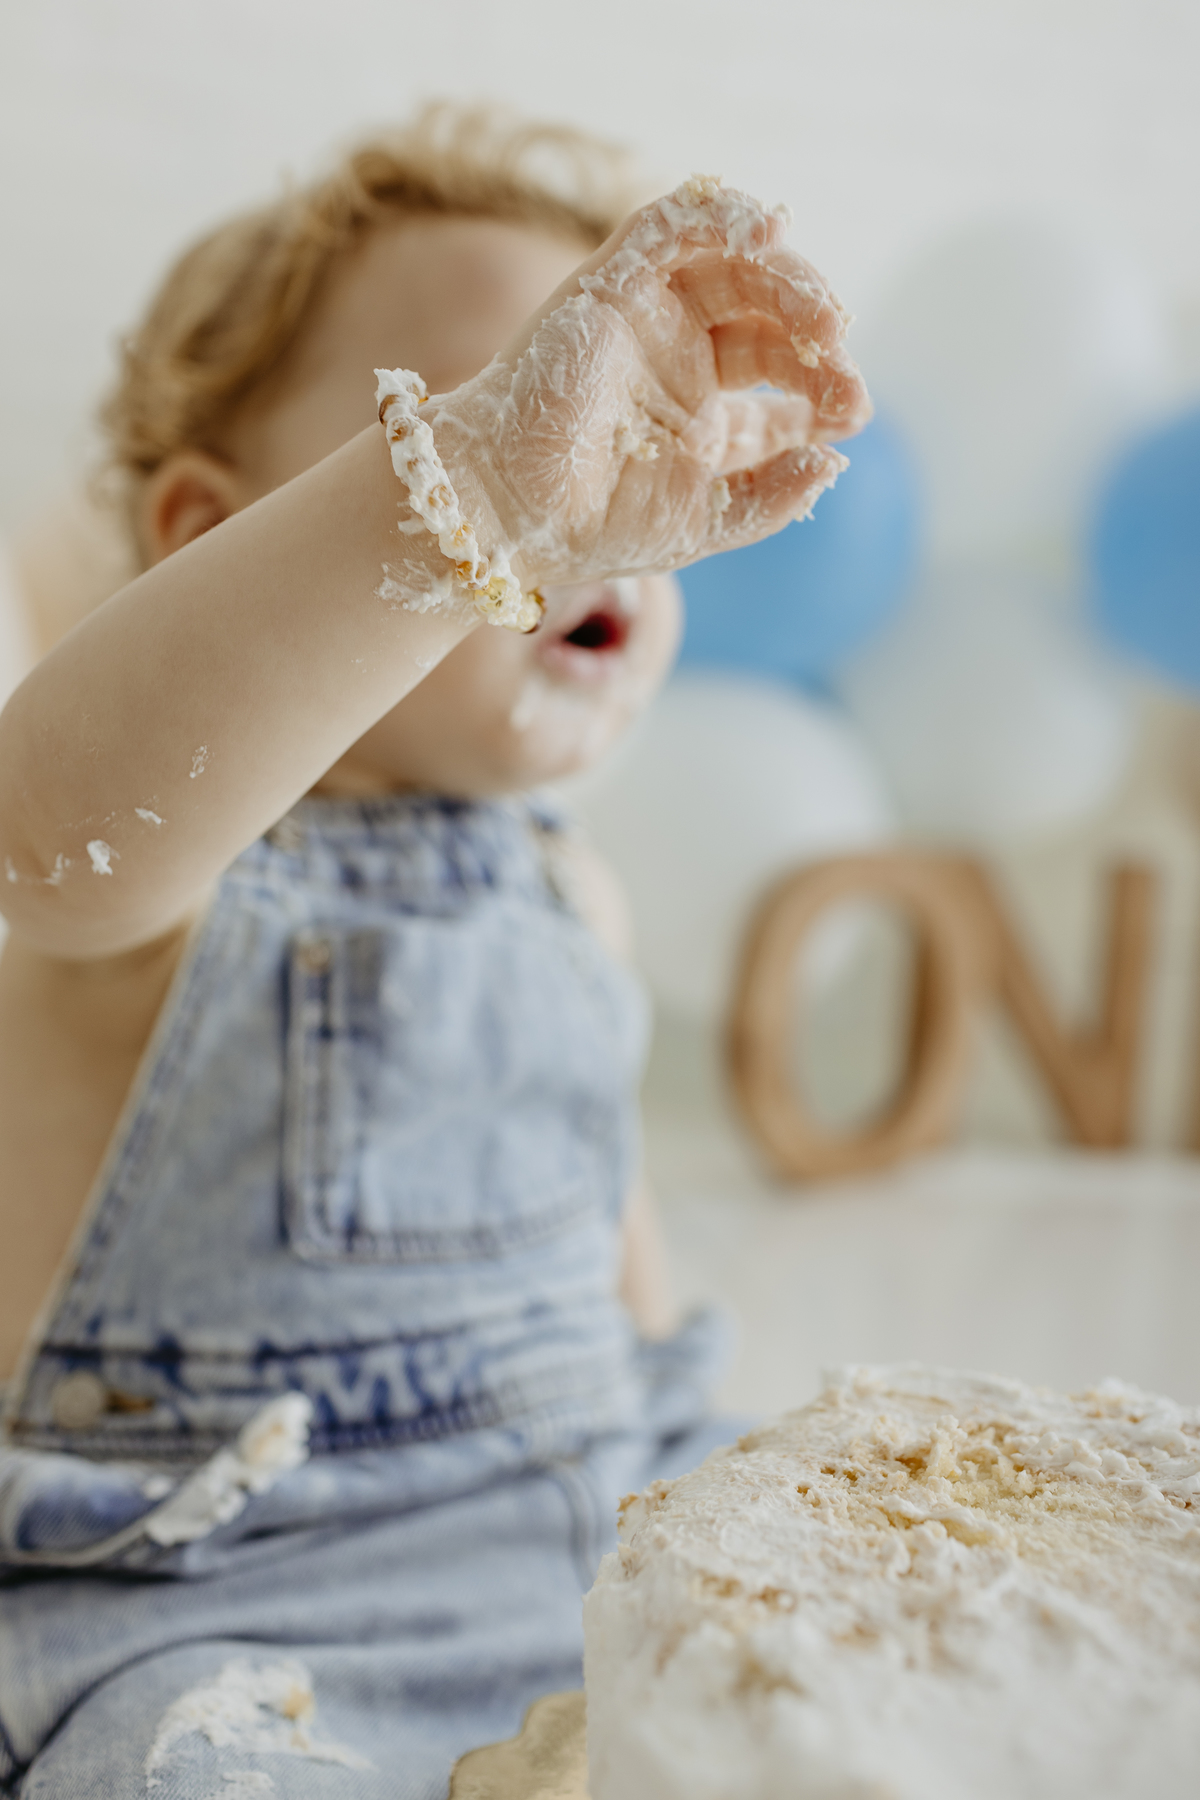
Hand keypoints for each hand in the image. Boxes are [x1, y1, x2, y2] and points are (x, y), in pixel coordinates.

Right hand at [430, 176, 871, 592]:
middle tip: (843, 374)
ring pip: (737, 267)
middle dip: (818, 343)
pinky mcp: (614, 282)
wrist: (512, 509)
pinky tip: (769, 234)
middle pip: (771, 322)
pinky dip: (723, 213)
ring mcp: (649, 319)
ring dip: (791, 280)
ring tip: (826, 322)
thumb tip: (832, 462)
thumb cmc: (594, 527)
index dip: (827, 391)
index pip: (784, 386)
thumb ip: (772, 497)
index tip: (850, 415)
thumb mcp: (705, 522)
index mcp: (703, 421)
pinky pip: (673, 223)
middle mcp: (681, 363)